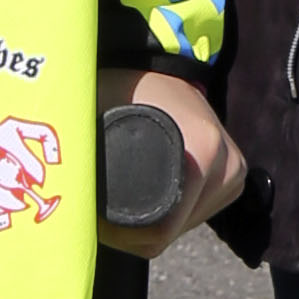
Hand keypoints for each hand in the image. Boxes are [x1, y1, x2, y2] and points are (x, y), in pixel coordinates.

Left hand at [101, 65, 248, 256]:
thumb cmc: (125, 87)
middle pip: (171, 232)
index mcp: (203, 152)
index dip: (120, 235)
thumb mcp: (101, 117)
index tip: (94, 221)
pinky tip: (150, 194)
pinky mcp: (233, 177)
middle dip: (135, 230)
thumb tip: (64, 202)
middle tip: (102, 212)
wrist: (159, 63)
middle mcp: (228, 166)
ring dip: (153, 223)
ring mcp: (234, 173)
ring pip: (183, 227)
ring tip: (126, 198)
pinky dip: (170, 212)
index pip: (160, 231)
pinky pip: (195, 214)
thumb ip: (85, 154)